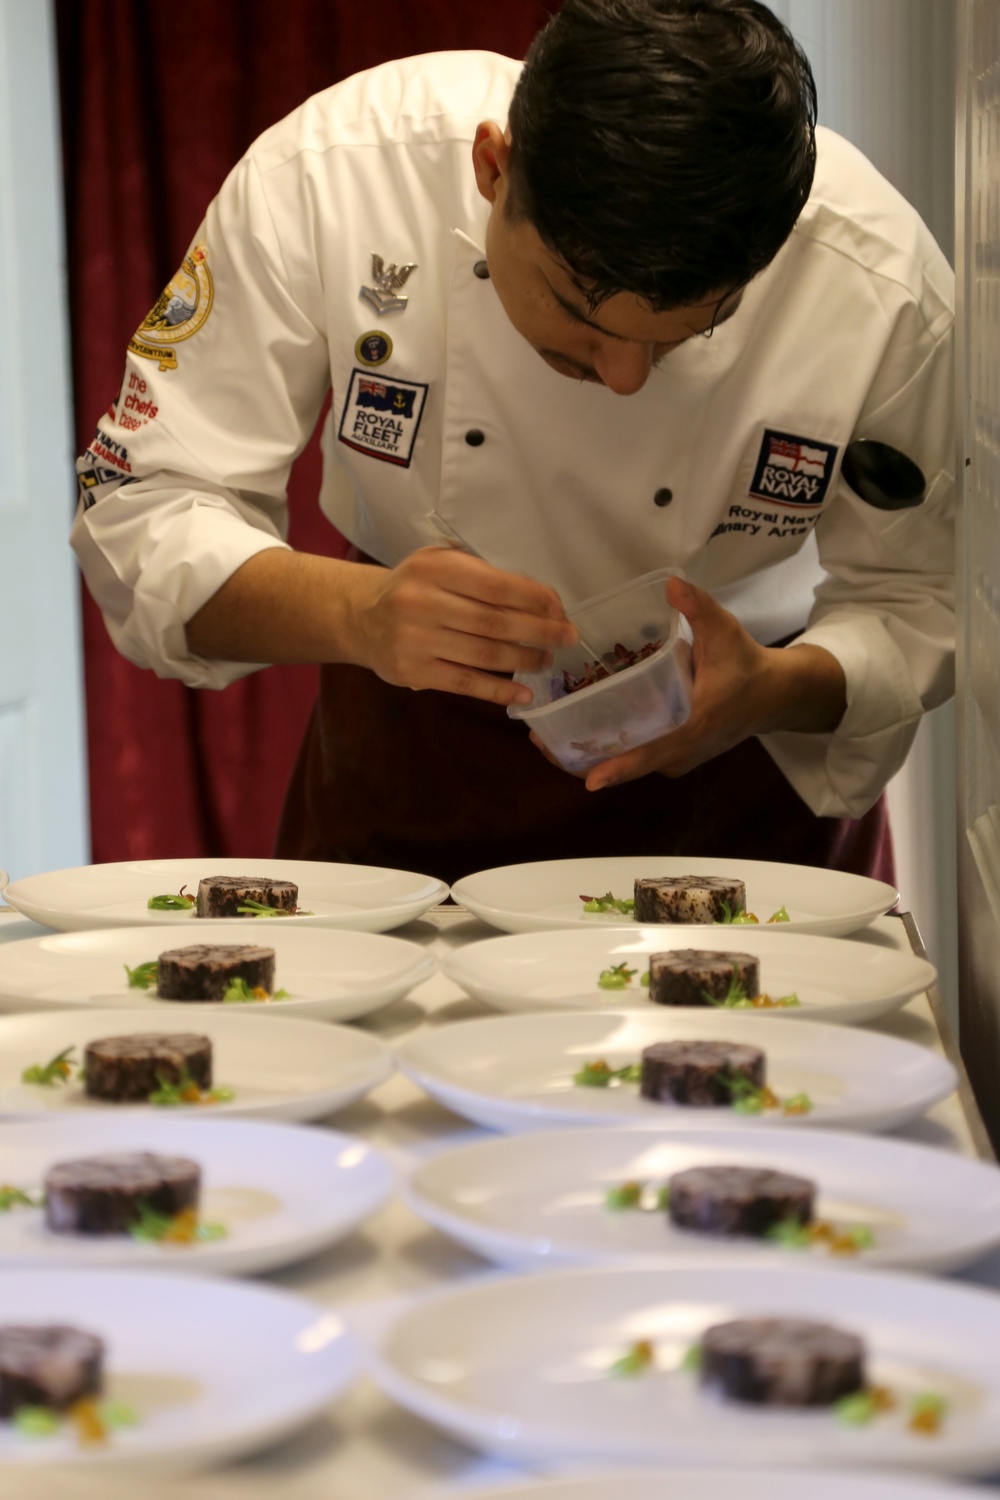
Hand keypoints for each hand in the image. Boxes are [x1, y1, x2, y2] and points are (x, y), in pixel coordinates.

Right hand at [350, 546, 577, 705]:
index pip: (496, 587)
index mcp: (435, 568)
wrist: (362, 618)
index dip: (534, 599)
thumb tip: (544, 600)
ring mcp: (416, 640)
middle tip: (567, 638)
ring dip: (524, 660)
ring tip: (545, 660)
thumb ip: (486, 577)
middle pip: (495, 622)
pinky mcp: (413, 672)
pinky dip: (498, 691)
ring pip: (485, 654)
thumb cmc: (415, 588)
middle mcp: (422, 602)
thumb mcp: (442, 565)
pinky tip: (522, 693)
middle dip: (539, 631)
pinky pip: (465, 683)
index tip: (559, 609)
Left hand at [532, 576, 846, 790]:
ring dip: (591, 756)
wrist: (773, 695)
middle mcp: (681, 752)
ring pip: (628, 765)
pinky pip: (636, 758)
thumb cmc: (746, 664)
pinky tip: (580, 731)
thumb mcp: (725, 632)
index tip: (588, 780)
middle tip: (541, 743)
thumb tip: (671, 583)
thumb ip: (698, 607)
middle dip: (584, 760)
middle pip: (628, 767)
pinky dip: (609, 751)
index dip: (619, 767)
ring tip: (548, 739)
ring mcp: (677, 758)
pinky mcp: (673, 755)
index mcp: (693, 728)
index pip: (652, 754)